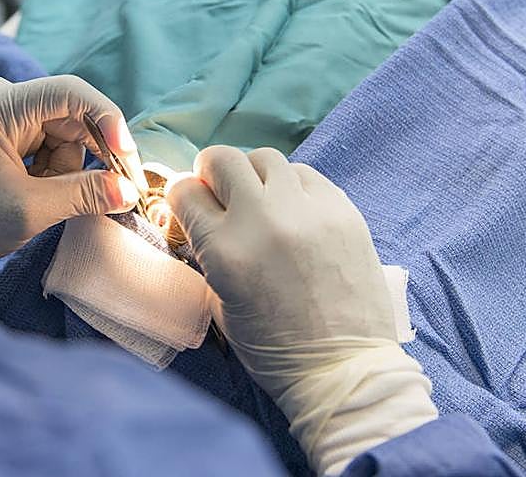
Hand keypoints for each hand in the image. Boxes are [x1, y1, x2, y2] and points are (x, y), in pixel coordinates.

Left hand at [0, 75, 145, 274]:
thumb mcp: (30, 210)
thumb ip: (83, 194)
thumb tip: (129, 190)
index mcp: (0, 105)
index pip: (69, 92)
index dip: (105, 118)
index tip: (125, 156)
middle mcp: (3, 98)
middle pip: (73, 113)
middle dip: (93, 151)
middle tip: (117, 188)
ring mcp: (7, 112)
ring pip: (68, 131)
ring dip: (70, 167)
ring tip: (45, 197)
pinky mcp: (11, 129)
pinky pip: (54, 141)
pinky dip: (58, 168)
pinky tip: (40, 191)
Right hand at [167, 146, 436, 475]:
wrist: (343, 367)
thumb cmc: (274, 348)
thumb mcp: (220, 303)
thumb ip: (206, 250)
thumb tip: (199, 213)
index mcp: (225, 250)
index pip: (185, 191)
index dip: (183, 198)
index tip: (190, 207)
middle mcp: (264, 219)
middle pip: (223, 158)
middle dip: (213, 173)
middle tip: (221, 194)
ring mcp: (307, 210)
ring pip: (266, 158)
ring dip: (255, 176)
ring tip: (263, 202)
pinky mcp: (343, 209)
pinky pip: (306, 174)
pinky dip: (293, 187)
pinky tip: (297, 213)